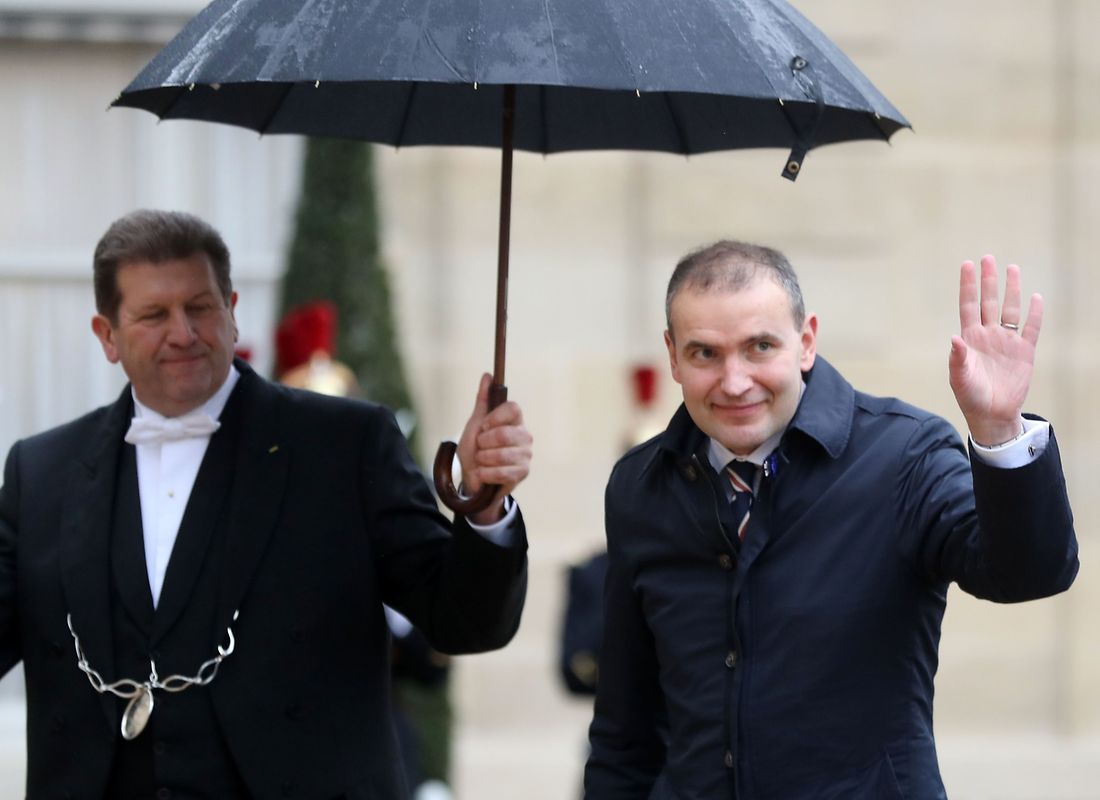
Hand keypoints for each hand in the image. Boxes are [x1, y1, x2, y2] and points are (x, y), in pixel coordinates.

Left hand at [456, 373, 532, 524]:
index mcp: (514, 420)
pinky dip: (487, 473)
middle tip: (480, 448)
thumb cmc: (475, 450)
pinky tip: (483, 473)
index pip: (513, 408)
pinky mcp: (524, 472)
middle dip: (483, 443)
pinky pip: (503, 471)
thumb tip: (487, 375)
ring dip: (483, 460)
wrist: (473, 478)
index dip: (495, 417)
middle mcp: (524, 435)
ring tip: (482, 461)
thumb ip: (483, 400)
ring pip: (502, 454)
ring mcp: (526, 454)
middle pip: (504, 433)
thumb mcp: (475, 424)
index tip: (483, 426)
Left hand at [949, 255, 1042, 445]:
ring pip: (1010, 310)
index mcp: (970, 338)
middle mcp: (988, 335)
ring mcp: (1006, 342)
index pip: (968, 306)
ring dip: (1011, 290)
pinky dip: (1034, 314)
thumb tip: (954, 338)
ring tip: (1012, 268)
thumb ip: (957, 358)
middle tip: (988, 258)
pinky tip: (1036, 297)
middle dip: (988, 280)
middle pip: (988, 301)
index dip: (968, 286)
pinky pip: (1030, 329)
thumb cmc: (970, 396)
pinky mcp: (1024, 352)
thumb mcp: (959, 378)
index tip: (967, 265)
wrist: (992, 414)